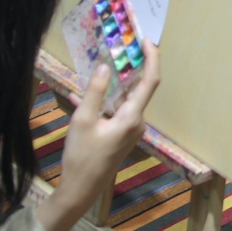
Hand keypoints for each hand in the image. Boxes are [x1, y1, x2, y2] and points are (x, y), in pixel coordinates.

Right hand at [36, 41, 159, 230]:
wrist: (80, 190)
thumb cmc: (81, 156)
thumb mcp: (82, 120)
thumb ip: (94, 92)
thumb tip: (103, 66)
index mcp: (131, 117)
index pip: (150, 81)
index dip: (152, 58)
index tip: (147, 41)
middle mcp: (136, 122)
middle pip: (138, 88)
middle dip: (131, 66)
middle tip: (120, 46)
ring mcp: (130, 130)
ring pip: (124, 99)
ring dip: (112, 84)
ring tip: (99, 65)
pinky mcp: (121, 135)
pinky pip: (114, 111)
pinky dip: (102, 102)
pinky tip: (79, 96)